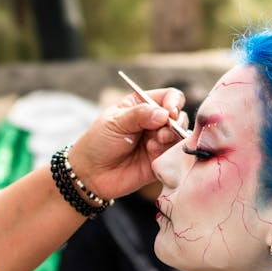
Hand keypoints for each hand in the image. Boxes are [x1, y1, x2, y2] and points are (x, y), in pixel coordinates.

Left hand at [70, 86, 186, 199]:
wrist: (90, 174)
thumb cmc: (98, 142)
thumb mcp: (115, 122)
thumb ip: (140, 115)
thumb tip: (165, 113)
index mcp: (142, 105)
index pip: (169, 96)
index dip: (174, 102)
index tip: (169, 112)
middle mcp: (154, 122)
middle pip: (179, 115)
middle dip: (175, 123)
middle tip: (161, 133)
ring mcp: (159, 141)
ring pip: (181, 135)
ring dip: (171, 138)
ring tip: (153, 146)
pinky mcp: (161, 160)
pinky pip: (177, 155)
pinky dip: (171, 154)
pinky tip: (154, 155)